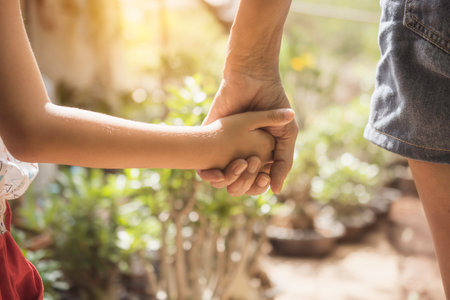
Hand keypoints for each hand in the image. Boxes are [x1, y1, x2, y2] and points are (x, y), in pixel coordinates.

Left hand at [199, 71, 298, 195]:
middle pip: (240, 185)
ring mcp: (224, 149)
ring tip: (242, 162)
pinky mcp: (208, 140)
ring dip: (232, 179)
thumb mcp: (286, 134)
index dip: (260, 185)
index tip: (263, 180)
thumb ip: (283, 162)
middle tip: (253, 167)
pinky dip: (211, 176)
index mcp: (259, 154)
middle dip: (246, 183)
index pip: (256, 182)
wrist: (252, 79)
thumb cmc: (272, 102)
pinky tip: (219, 171)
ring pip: (223, 180)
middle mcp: (241, 154)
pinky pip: (205, 169)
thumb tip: (276, 191)